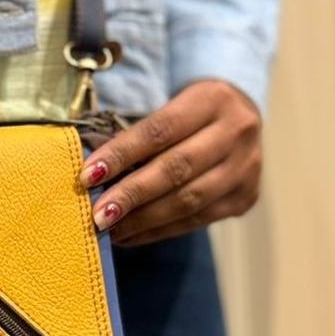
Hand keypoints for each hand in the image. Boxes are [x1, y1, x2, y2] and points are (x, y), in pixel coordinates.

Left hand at [78, 81, 262, 245]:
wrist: (240, 117)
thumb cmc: (189, 113)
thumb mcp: (171, 107)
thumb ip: (140, 135)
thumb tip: (96, 174)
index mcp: (212, 99)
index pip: (159, 130)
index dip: (121, 154)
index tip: (87, 176)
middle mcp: (236, 132)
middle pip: (176, 168)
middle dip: (131, 194)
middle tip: (97, 214)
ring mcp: (246, 167)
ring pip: (189, 200)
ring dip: (143, 219)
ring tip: (110, 229)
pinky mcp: (246, 197)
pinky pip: (198, 219)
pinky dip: (160, 230)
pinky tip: (131, 235)